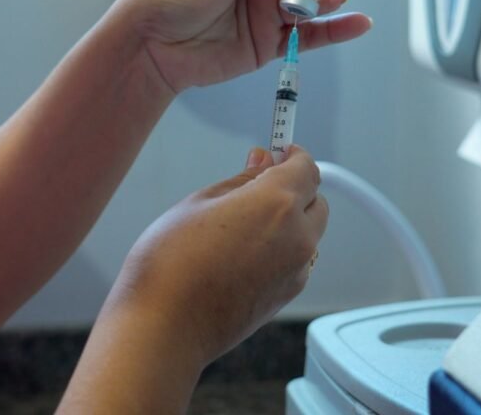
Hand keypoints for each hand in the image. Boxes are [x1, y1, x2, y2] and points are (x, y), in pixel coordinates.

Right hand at [103, 145, 326, 365]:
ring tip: (242, 226)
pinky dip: (281, 250)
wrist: (164, 327)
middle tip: (257, 187)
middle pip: (316, 202)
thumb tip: (262, 162)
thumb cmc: (171, 264)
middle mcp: (297, 237)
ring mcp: (295, 270)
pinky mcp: (286, 296)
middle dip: (294, 190)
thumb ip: (240, 181)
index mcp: (277, 203)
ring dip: (289, 222)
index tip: (280, 153)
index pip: (307, 169)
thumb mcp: (199, 203)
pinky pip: (295, 261)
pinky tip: (241, 255)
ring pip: (307, 234)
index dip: (293, 157)